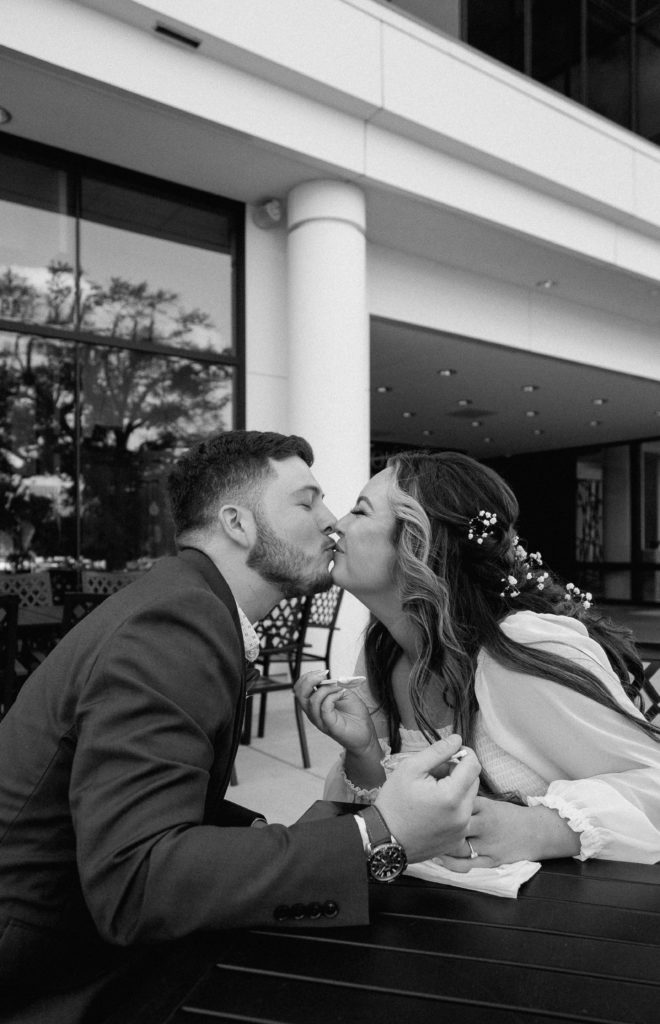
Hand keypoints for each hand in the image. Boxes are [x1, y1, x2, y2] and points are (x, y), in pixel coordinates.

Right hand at [294, 669, 376, 754]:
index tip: (322, 672)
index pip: (299, 689)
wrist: (366, 732)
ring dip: (327, 689)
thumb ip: (333, 685)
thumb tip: (325, 678)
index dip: (307, 677)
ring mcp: (320, 720)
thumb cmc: (355, 714)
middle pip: (299, 694)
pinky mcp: (329, 726)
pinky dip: (332, 697)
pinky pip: (324, 708)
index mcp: (314, 704)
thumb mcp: (343, 693)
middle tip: (325, 675)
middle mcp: (313, 712)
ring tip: (339, 688)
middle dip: (310, 680)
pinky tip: (341, 695)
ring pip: (311, 701)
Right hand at [375, 735, 480, 863]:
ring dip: (456, 789)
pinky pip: (463, 815)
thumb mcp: (410, 768)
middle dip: (457, 772)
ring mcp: (462, 830)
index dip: (463, 753)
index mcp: (452, 796)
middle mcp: (463, 815)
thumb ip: (437, 751)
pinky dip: (453, 808)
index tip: (448, 754)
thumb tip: (457, 739)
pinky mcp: (458, 840)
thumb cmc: (394, 802)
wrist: (384, 839)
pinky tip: (433, 810)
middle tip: (433, 774)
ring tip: (431, 792)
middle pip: (473, 781)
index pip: (474, 764)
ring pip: (469, 798)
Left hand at [435, 795, 580, 871]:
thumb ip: (468, 803)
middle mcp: (485, 824)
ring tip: (427, 841)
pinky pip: (466, 865)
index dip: (439, 802)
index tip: (425, 803)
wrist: (537, 832)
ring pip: (457, 845)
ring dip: (441, 843)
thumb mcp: (490, 802)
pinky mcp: (491, 860)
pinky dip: (450, 863)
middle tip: (420, 824)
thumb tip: (444, 797)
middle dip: (437, 823)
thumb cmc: (510, 816)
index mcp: (485, 806)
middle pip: (454, 823)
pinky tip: (440, 858)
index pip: (456, 801)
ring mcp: (488, 844)